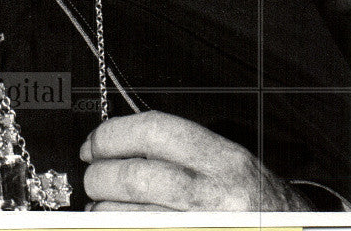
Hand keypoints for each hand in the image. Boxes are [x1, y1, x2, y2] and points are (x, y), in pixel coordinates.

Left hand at [80, 110, 308, 210]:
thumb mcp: (230, 167)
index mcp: (223, 160)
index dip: (113, 134)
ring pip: (132, 217)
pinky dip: (121, 230)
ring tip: (99, 209)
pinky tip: (117, 226)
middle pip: (136, 176)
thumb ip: (182, 153)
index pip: (155, 130)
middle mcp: (215, 195)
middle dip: (101, 177)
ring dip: (103, 212)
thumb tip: (120, 148)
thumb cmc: (258, 206)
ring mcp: (204, 228)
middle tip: (92, 179)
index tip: (93, 145)